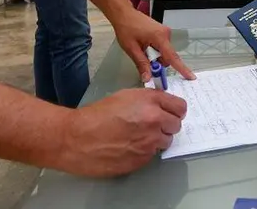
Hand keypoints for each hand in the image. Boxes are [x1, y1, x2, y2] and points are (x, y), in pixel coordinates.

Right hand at [57, 88, 186, 176]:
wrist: (76, 138)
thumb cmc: (96, 115)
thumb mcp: (125, 96)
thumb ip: (148, 100)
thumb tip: (161, 106)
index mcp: (150, 102)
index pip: (180, 107)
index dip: (175, 110)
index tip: (171, 113)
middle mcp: (155, 121)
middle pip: (176, 125)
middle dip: (167, 125)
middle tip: (153, 125)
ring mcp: (149, 142)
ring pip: (166, 141)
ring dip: (156, 139)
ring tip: (137, 137)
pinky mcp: (142, 160)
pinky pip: (151, 155)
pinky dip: (144, 151)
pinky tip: (128, 147)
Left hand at [111, 7, 194, 81]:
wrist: (124, 14)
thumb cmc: (126, 28)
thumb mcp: (132, 49)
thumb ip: (141, 64)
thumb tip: (148, 78)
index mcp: (159, 37)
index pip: (172, 57)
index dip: (181, 68)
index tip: (190, 77)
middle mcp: (166, 34)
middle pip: (167, 57)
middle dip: (157, 62)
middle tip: (143, 58)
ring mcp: (165, 32)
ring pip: (164, 52)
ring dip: (155, 56)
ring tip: (142, 48)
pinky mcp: (162, 32)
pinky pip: (162, 47)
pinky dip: (155, 50)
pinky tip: (145, 45)